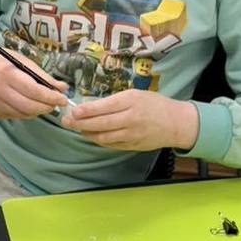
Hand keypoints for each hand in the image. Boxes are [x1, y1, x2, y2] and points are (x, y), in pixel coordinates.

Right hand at [0, 46, 69, 119]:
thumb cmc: (0, 62)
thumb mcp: (20, 60)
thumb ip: (41, 75)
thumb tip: (62, 87)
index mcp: (6, 73)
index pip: (33, 90)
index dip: (51, 97)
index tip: (63, 98)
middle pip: (30, 106)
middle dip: (47, 106)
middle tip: (56, 103)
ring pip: (24, 114)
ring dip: (39, 111)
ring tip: (45, 103)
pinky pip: (16, 116)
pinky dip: (27, 113)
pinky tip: (30, 105)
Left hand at [61, 89, 198, 151]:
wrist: (175, 123)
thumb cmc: (154, 104)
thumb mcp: (135, 95)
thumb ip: (115, 101)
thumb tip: (90, 106)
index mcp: (131, 102)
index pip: (103, 107)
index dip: (86, 111)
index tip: (72, 111)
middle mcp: (130, 119)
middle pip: (100, 124)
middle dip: (80, 123)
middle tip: (66, 121)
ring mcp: (131, 135)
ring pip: (103, 137)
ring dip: (87, 133)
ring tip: (77, 128)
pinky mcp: (132, 146)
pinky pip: (110, 144)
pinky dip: (99, 140)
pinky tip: (92, 135)